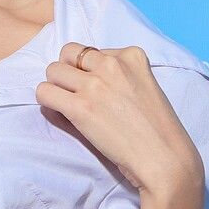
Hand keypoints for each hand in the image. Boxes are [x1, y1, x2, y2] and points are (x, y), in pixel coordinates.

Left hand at [36, 43, 204, 196]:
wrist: (163, 158)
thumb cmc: (156, 130)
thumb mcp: (145, 86)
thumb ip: (120, 75)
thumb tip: (85, 75)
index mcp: (131, 55)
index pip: (91, 50)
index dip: (87, 70)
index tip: (97, 89)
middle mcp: (112, 64)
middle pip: (68, 54)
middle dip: (67, 72)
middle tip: (76, 94)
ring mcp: (95, 85)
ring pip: (52, 71)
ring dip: (56, 87)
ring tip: (69, 105)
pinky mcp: (81, 107)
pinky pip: (44, 92)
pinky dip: (48, 102)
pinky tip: (61, 114)